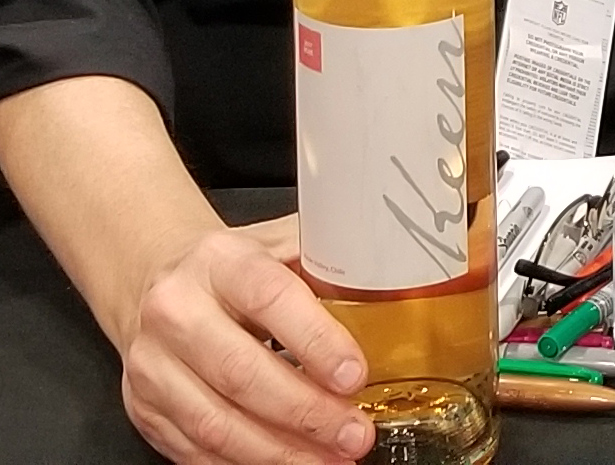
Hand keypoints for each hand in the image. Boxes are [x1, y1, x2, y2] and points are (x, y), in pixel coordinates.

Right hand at [119, 218, 374, 464]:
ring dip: (280, 450)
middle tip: (355, 433)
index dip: (315, 341)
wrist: (154, 280)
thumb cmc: (234, 267)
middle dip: (306, 413)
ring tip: (331, 458)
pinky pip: (195, 449)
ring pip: (216, 422)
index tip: (355, 376)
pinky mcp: (145, 408)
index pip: (270, 297)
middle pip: (241, 373)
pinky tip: (288, 462)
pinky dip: (245, 463)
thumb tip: (397, 279)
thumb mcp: (278, 244)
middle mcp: (176, 312)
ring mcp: (154, 365)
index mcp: (219, 261)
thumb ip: (329, 261)